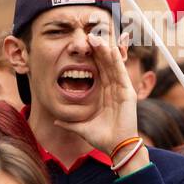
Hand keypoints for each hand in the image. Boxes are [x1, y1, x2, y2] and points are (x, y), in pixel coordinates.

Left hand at [53, 32, 145, 172]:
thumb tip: (55, 119)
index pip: (98, 71)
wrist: (116, 148)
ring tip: (96, 37)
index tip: (83, 45)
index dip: (92, 58)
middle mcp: (113, 89)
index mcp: (104, 94)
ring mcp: (121, 89)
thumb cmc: (102, 139)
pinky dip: (116, 60)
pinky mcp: (128, 92)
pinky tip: (110, 48)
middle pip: (106, 64)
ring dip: (105, 50)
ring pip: (113, 65)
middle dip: (98, 49)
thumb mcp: (81, 128)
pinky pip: (120, 72)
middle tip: (89, 35)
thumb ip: (69, 123)